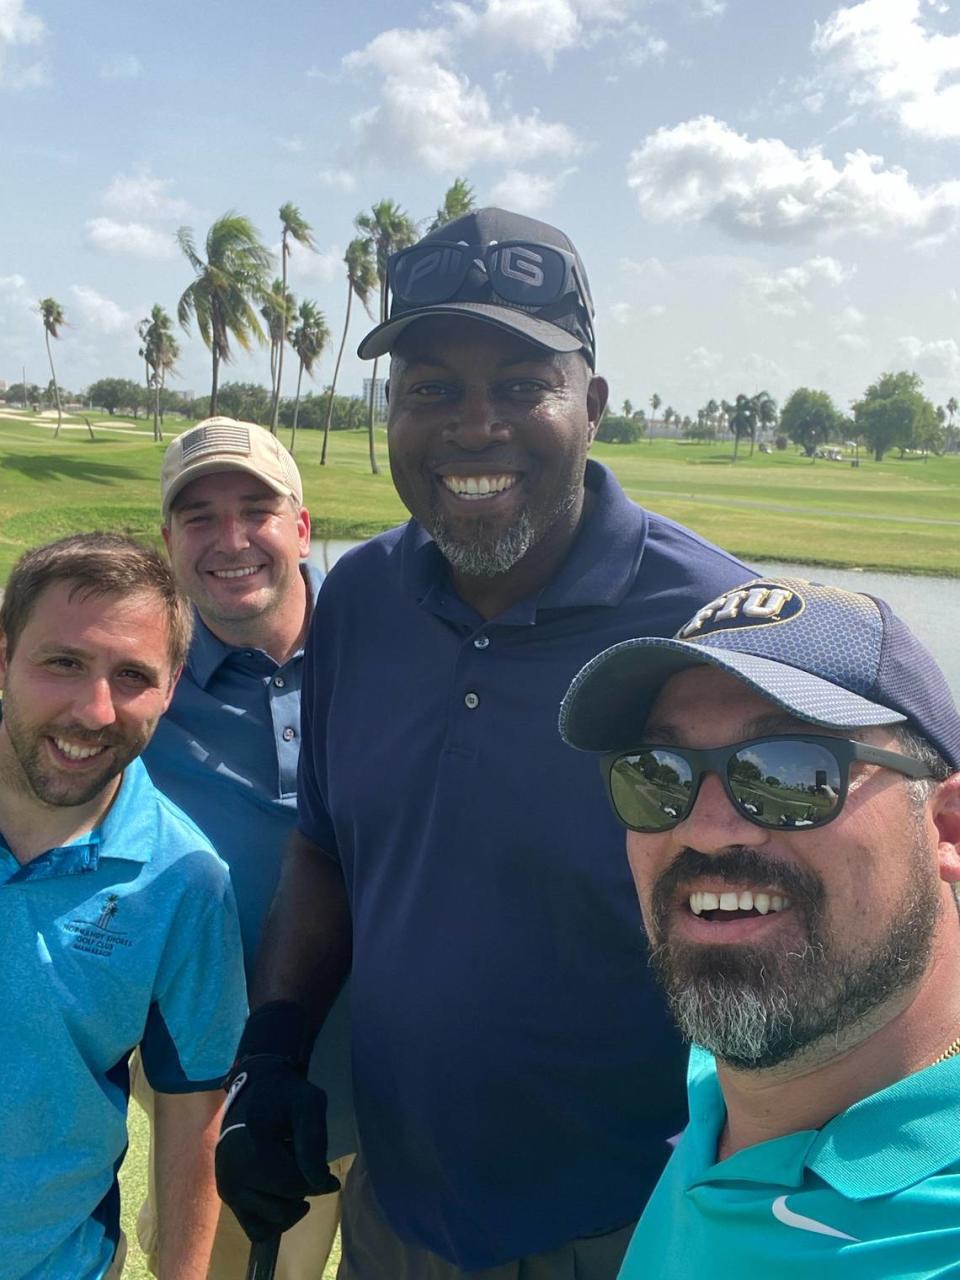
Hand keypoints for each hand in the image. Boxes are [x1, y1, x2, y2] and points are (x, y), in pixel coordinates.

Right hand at [215, 1005, 339, 1242]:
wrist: (255, 1087)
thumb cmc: (286, 1094)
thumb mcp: (309, 1104)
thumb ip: (314, 1142)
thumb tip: (320, 1184)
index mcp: (249, 1149)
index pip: (291, 1186)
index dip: (319, 1183)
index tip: (330, 1174)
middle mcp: (231, 1173)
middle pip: (281, 1207)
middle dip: (302, 1192)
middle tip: (304, 1165)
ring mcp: (226, 1187)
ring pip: (269, 1223)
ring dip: (288, 1206)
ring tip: (290, 1175)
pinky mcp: (226, 1194)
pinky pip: (255, 1228)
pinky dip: (273, 1219)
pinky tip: (283, 1193)